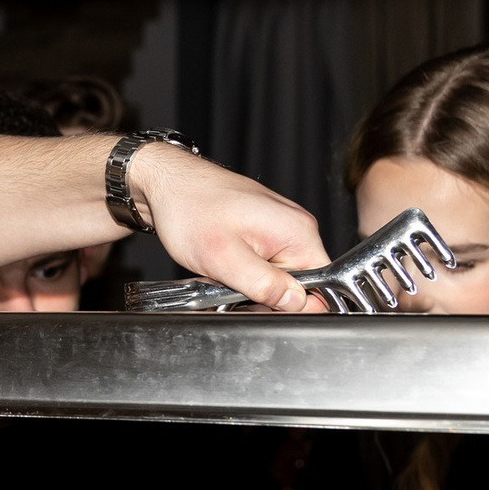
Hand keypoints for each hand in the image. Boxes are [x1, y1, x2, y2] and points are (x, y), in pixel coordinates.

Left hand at [127, 144, 329, 313]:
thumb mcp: (224, 258)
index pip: (322, 285)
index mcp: (297, 232)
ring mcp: (280, 226)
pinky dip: (243, 270)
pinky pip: (263, 263)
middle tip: (231, 285)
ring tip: (222, 270)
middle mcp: (295, 227)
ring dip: (250, 283)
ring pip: (277, 276)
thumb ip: (265, 285)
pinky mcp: (264, 229)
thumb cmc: (190, 209)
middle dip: (265, 295)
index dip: (292, 306)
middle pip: (298, 284)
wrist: (166, 183)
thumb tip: (297, 304)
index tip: (260, 304)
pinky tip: (223, 263)